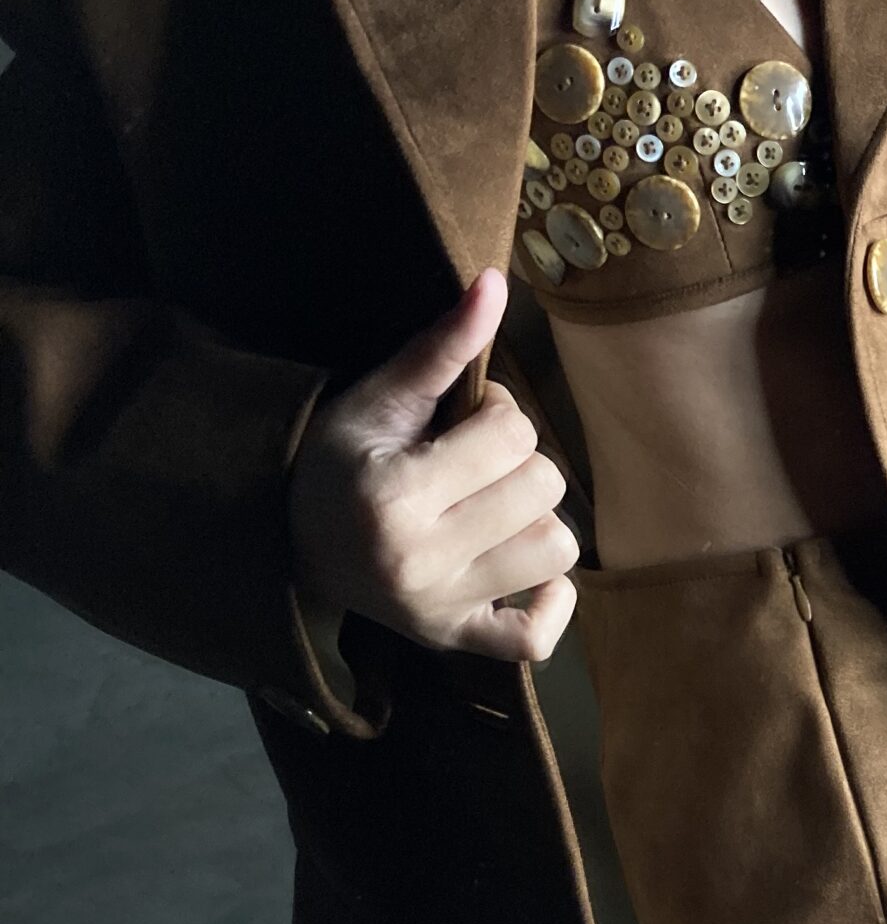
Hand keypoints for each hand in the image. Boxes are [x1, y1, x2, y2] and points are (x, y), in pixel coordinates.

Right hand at [288, 267, 579, 661]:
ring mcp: (442, 609)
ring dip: (537, 521)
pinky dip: (549, 602)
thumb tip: (495, 282)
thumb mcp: (378, 399)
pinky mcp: (456, 641)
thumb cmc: (338, 462)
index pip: (513, 435)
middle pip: (543, 488)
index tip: (462, 424)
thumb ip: (441, 347)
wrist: (292, 544)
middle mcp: (422, 561)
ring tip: (493, 510)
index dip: (499, 416)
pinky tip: (523, 571)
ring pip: (557, 550)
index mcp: (397, 495)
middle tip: (476, 466)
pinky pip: (538, 636)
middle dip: (519, 463)